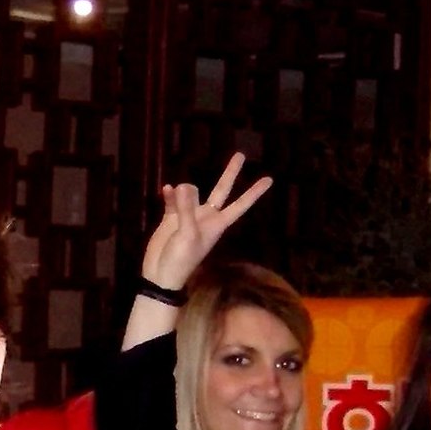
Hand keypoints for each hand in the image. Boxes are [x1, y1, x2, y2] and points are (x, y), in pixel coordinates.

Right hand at [138, 152, 272, 293]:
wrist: (161, 275)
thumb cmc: (181, 260)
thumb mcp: (187, 235)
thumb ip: (187, 209)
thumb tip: (184, 185)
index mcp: (217, 224)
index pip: (240, 205)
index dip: (254, 193)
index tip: (269, 179)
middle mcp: (206, 217)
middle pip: (222, 190)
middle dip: (230, 173)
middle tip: (241, 154)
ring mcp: (189, 216)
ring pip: (192, 192)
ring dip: (184, 190)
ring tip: (174, 194)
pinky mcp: (172, 218)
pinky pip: (173, 199)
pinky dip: (170, 194)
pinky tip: (165, 190)